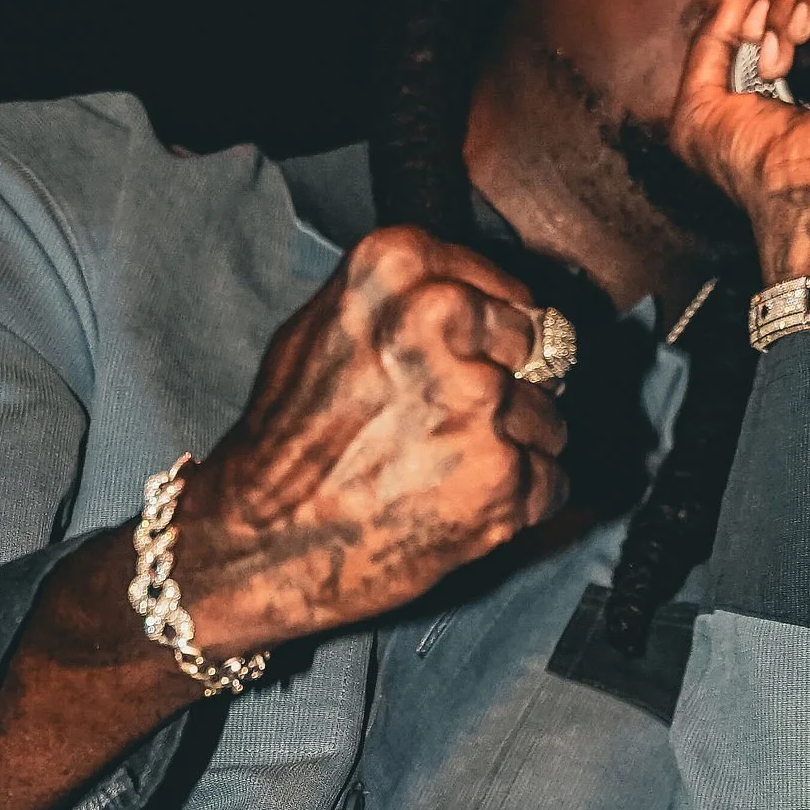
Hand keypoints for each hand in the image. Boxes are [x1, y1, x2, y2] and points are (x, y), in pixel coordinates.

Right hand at [177, 224, 565, 644]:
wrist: (260, 540)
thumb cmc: (285, 441)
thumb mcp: (320, 328)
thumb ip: (402, 300)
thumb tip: (482, 302)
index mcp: (398, 270)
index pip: (507, 290)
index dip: (494, 336)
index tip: (472, 361)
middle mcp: (444, 322)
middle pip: (538, 347)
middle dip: (511, 384)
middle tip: (453, 421)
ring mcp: (479, 402)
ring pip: (547, 418)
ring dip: (514, 447)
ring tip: (444, 469)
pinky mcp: (503, 476)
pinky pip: (550, 480)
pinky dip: (517, 499)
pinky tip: (457, 504)